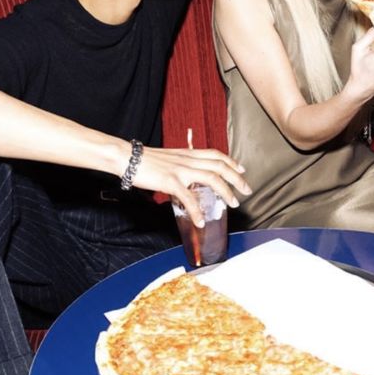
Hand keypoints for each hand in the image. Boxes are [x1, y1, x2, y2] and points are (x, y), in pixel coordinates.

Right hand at [131, 146, 251, 226]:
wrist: (127, 157)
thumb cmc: (144, 160)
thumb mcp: (168, 159)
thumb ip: (181, 167)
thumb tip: (187, 181)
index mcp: (187, 153)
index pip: (215, 154)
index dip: (231, 162)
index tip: (242, 170)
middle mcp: (188, 160)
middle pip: (220, 166)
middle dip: (236, 179)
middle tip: (246, 191)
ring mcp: (180, 170)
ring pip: (212, 178)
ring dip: (226, 192)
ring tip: (233, 204)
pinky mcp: (170, 181)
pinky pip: (188, 198)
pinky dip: (197, 211)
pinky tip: (201, 221)